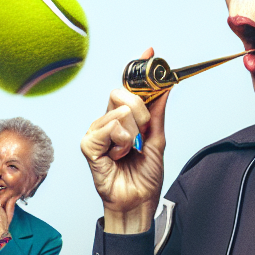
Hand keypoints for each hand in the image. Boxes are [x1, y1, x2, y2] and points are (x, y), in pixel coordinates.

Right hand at [80, 48, 167, 234]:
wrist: (138, 202)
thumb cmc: (144, 177)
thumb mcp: (157, 140)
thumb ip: (158, 113)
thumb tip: (166, 87)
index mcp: (124, 118)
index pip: (128, 87)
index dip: (138, 68)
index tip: (150, 52)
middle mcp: (107, 122)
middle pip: (120, 92)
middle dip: (139, 109)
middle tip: (144, 130)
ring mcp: (96, 132)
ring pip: (118, 113)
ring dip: (132, 134)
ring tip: (129, 151)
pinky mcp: (88, 145)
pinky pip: (109, 128)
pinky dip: (120, 143)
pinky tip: (118, 156)